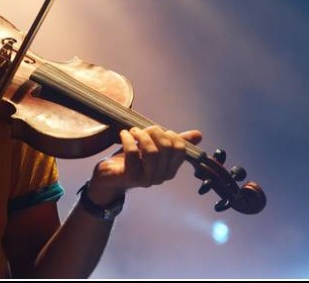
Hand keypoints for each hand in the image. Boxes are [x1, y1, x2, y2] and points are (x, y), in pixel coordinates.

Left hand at [87, 126, 202, 204]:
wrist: (108, 179)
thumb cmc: (131, 162)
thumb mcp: (153, 149)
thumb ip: (173, 143)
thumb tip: (199, 135)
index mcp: (169, 170)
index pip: (180, 149)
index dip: (170, 135)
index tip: (157, 131)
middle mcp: (161, 176)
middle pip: (166, 148)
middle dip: (155, 133)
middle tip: (142, 129)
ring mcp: (145, 178)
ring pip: (152, 152)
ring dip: (142, 136)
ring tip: (132, 131)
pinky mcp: (129, 177)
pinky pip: (132, 154)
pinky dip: (128, 140)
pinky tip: (124, 134)